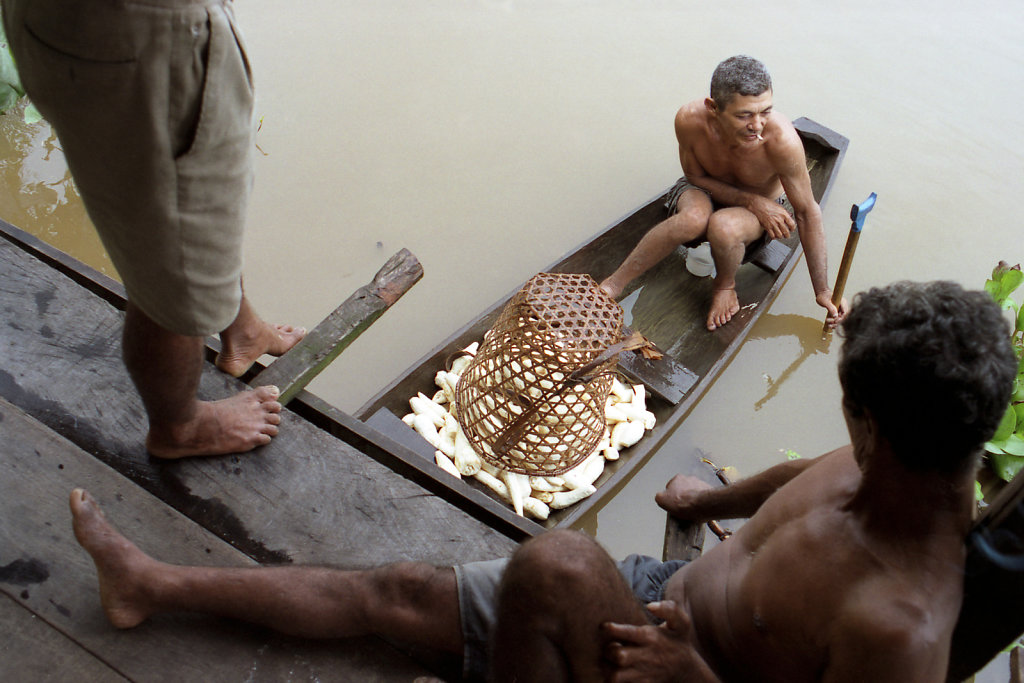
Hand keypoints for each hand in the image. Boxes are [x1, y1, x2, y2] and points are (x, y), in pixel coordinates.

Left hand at [602, 601, 717, 681]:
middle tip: (608, 647)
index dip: (612, 629)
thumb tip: (651, 606)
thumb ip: (669, 609)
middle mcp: (645, 656)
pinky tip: (612, 671)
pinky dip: (613, 680)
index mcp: (651, 637)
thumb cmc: (676, 640)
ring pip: (616, 676)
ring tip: (607, 661)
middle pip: (619, 656)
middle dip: (608, 651)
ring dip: (607, 668)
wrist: (686, 669)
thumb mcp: (680, 622)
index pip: (628, 632)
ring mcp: (643, 673)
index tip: (604, 626)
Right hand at [655, 475, 712, 518]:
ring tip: (692, 510)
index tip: (672, 504)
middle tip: (683, 507)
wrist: (701, 505)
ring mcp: (701, 484)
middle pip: (684, 489)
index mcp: (677, 478)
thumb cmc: (682, 503)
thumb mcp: (661, 500)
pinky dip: (703, 502)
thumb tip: (661, 498)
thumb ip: (659, 496)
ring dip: (694, 499)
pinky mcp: (710, 491)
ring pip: (695, 492)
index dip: (671, 496)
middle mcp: (690, 478)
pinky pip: (705, 497)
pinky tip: (700, 510)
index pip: (671, 486)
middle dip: (683, 497)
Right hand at [748, 195, 794, 239]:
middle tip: (787, 235)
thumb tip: (790, 215)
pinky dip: (773, 237)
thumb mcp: (778, 206)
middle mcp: (779, 220)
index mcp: (783, 214)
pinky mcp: (766, 227)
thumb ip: (785, 212)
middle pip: (786, 231)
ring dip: (780, 236)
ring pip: (779, 235)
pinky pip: (772, 235)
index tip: (792, 229)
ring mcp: (773, 224)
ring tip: (780, 236)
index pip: (792, 224)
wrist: (757, 204)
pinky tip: (774, 235)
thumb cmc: (766, 203)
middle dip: (787, 235)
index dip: (793, 228)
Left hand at [817, 290, 848, 328]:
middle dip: (838, 322)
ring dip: (836, 323)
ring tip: (829, 325)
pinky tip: (830, 325)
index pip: (846, 312)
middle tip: (830, 324)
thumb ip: (831, 308)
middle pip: (844, 316)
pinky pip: (838, 318)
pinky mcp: (838, 311)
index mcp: (843, 302)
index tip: (834, 320)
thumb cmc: (823, 296)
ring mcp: (841, 309)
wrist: (821, 294)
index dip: (841, 318)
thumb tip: (835, 316)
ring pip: (841, 318)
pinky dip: (834, 322)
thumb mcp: (825, 302)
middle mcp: (843, 306)